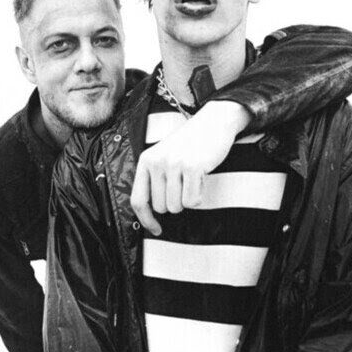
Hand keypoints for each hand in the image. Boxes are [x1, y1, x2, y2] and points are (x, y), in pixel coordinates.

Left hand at [131, 100, 252, 235]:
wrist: (213, 122)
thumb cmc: (190, 144)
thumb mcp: (164, 156)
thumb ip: (155, 178)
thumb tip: (152, 214)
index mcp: (146, 160)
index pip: (138, 200)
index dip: (146, 220)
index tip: (156, 229)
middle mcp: (156, 162)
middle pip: (161, 207)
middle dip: (175, 203)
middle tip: (184, 185)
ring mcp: (174, 164)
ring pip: (176, 207)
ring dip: (187, 199)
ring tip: (192, 180)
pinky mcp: (192, 168)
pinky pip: (192, 202)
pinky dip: (199, 196)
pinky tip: (201, 178)